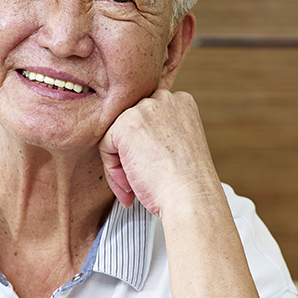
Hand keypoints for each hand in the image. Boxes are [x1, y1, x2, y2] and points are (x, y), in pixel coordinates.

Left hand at [98, 85, 221, 217]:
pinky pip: (106, 146)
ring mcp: (145, 109)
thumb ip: (159, 135)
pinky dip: (113, 171)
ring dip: (121, 165)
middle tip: (139, 183)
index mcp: (182, 103)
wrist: (191, 198)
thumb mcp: (179, 148)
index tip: (151, 171)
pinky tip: (129, 186)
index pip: (149, 120)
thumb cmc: (188, 184)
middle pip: (132, 126)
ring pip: (117, 136)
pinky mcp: (126, 124)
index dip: (146, 149)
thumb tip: (134, 142)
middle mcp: (165, 99)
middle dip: (131, 156)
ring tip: (133, 189)